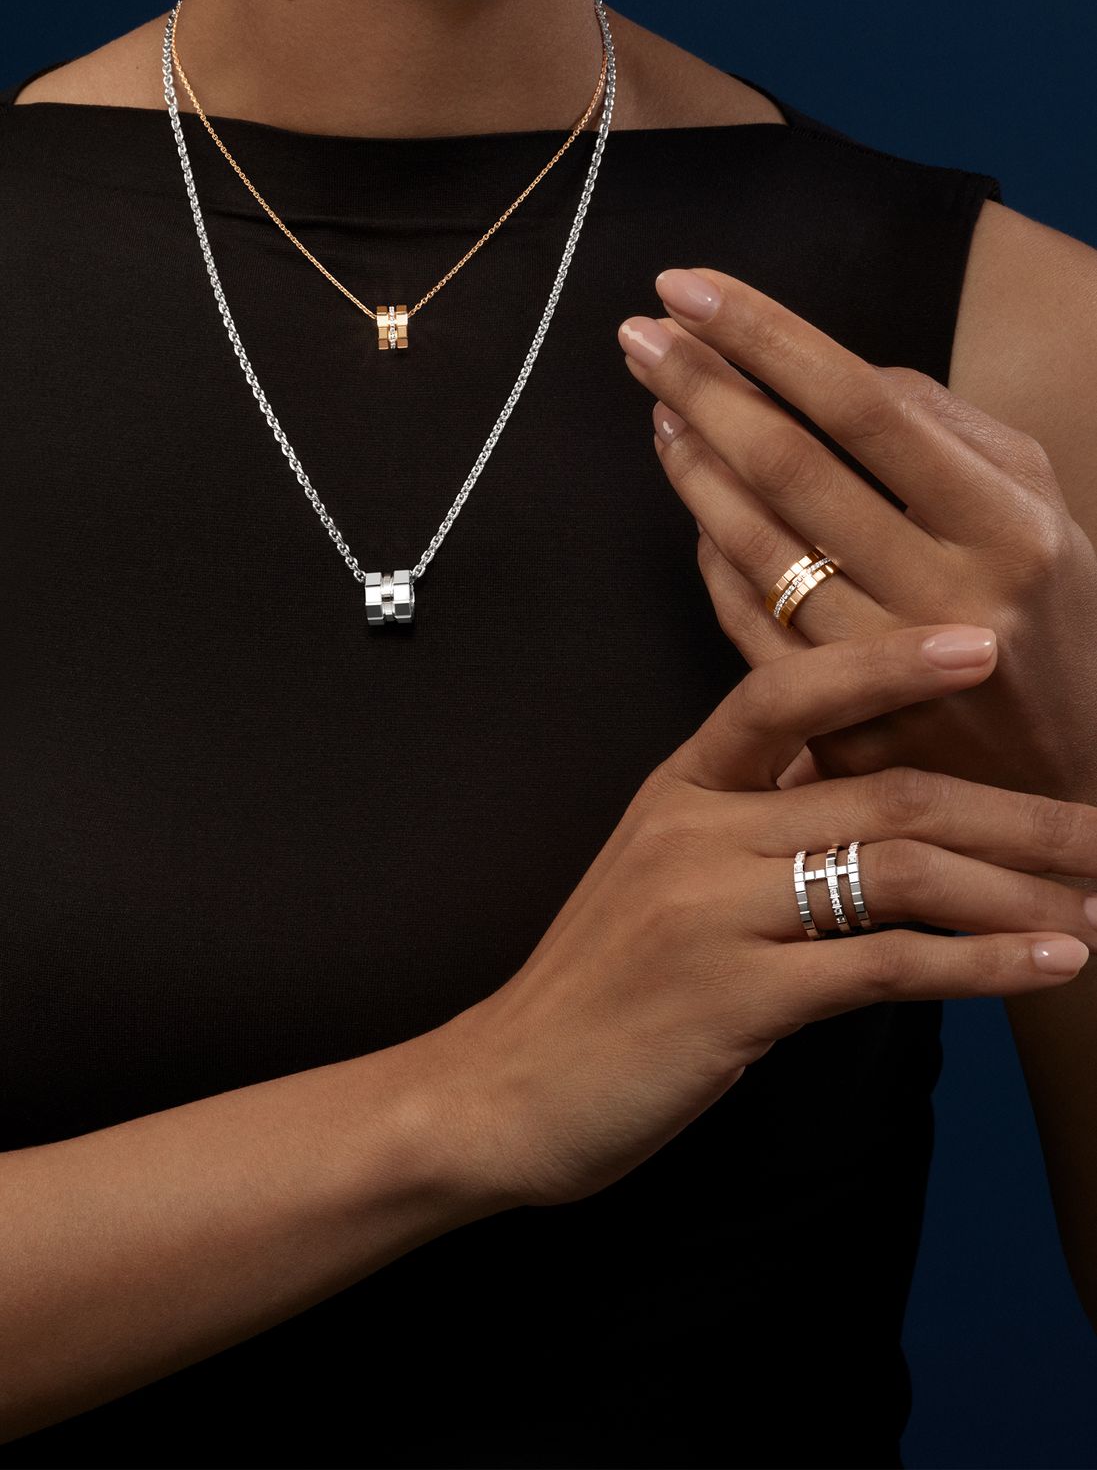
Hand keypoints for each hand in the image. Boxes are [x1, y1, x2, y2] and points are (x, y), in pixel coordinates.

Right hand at [445, 626, 1095, 1211]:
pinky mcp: (736, 998)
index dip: (887, 662)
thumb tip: (860, 785)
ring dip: (1016, 887)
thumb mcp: (659, 870)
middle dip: (1012, 809)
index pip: (787, 694)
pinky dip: (983, 964)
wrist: (506, 1087)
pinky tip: (1047, 964)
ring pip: (898, 869)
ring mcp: (713, 911)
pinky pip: (884, 966)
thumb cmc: (601, 982)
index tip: (979, 643)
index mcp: (680, 787)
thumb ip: (747, 819)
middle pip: (883, 791)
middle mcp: (696, 831)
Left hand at [617, 265, 1096, 836]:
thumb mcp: (1037, 506)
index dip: (766, 339)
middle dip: (702, 389)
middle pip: (791, 470)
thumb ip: (943, 426)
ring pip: (755, 549)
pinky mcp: (842, 731)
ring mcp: (887, 675)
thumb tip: (828, 370)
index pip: (863, 405)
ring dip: (691, 466)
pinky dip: (710, 554)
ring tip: (658, 402)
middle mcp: (949, 600)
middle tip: (640, 334)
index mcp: (1008, 525)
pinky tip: (693, 500)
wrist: (1064, 782)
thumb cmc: (1044, 613)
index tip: (688, 287)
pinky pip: (747, 624)